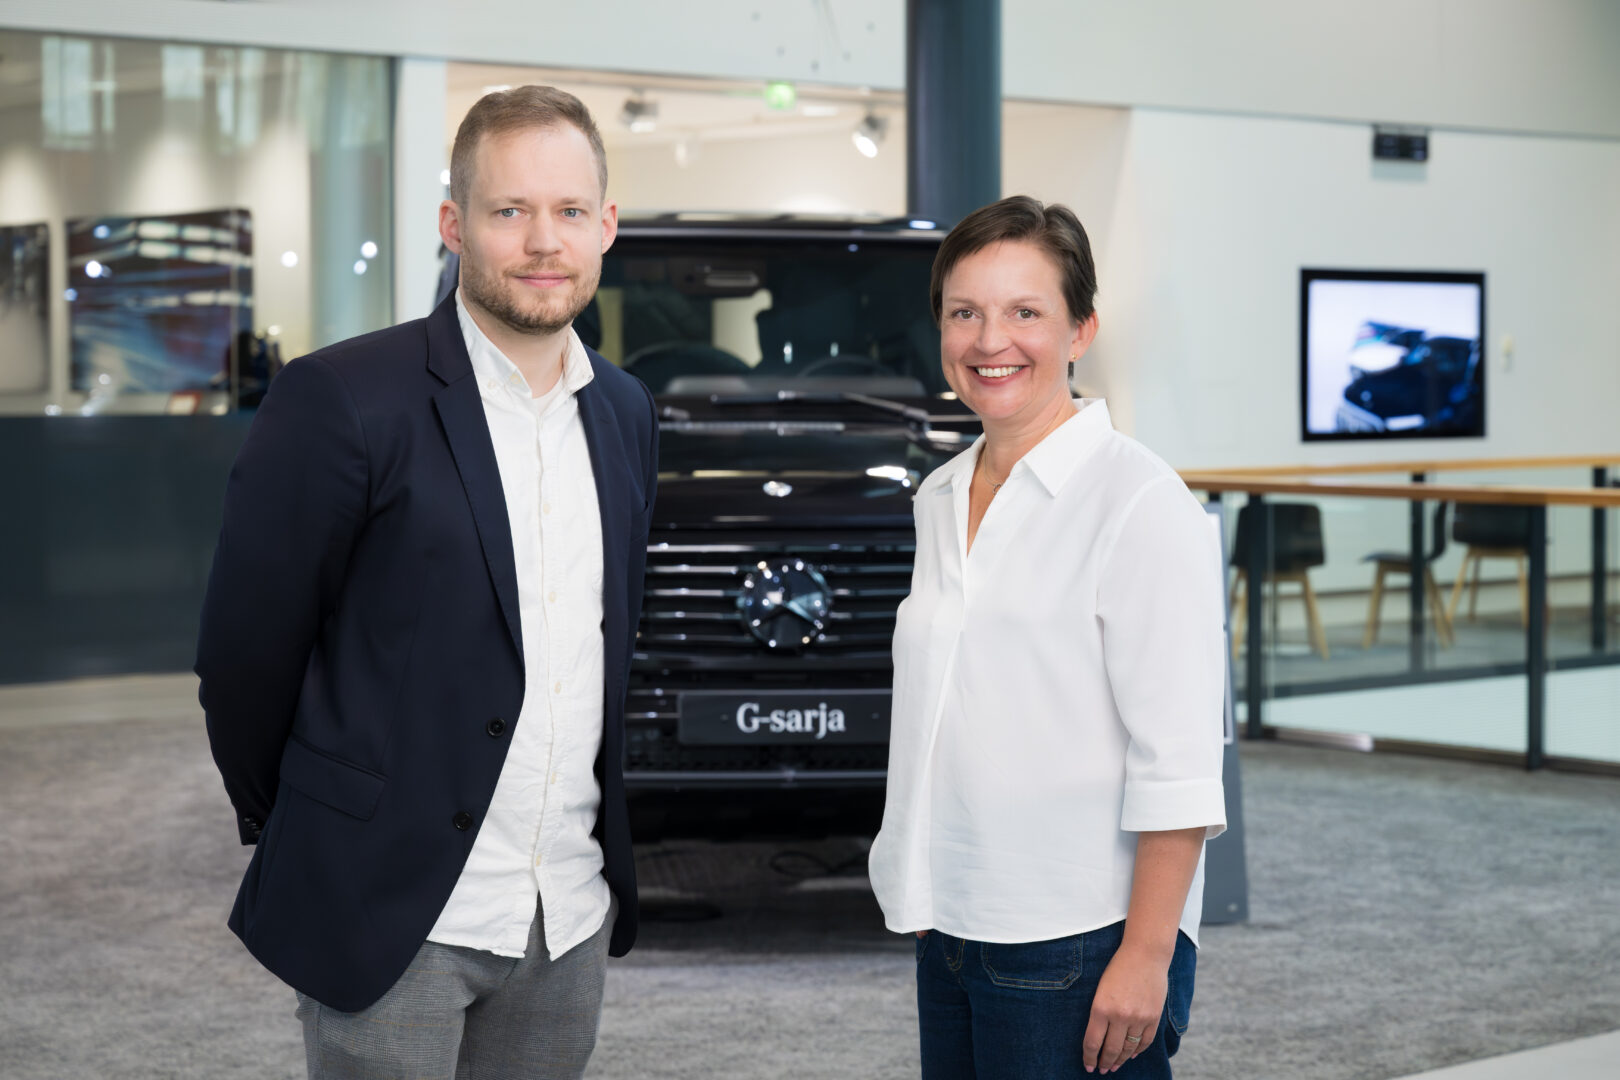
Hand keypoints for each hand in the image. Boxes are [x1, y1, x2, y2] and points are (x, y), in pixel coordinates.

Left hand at [1082, 945, 1166, 1073]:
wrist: (1145, 954)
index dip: (1089, 1058)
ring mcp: (1139, 1018)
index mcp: (1101, 1007)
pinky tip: (1132, 1055)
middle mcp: (1120, 1016)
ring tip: (1115, 1066)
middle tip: (1100, 1070)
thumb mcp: (1100, 989)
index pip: (1092, 1042)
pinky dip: (1138, 1051)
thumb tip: (1098, 1037)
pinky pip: (1145, 1042)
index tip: (1088, 1066)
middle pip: (1111, 1050)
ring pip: (1128, 1049)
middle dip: (1104, 1063)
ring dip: (1120, 1060)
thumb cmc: (1118, 967)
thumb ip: (1099, 1013)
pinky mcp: (1153, 1018)